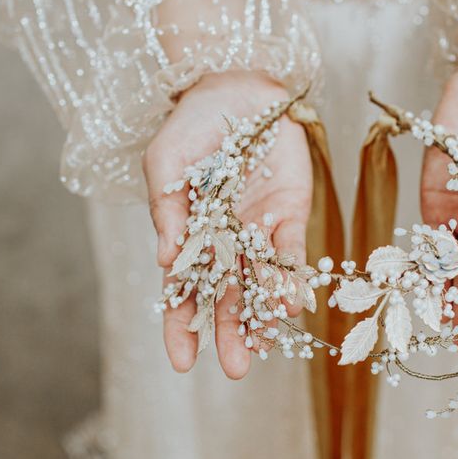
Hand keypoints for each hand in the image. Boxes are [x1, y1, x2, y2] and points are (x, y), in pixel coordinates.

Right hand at [143, 71, 312, 378]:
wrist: (239, 89)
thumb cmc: (192, 124)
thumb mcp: (165, 163)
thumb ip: (166, 209)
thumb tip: (165, 258)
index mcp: (189, 234)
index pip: (183, 290)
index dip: (181, 326)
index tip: (182, 362)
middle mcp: (225, 241)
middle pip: (226, 296)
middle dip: (229, 332)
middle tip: (236, 369)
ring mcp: (258, 231)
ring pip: (261, 283)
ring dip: (263, 315)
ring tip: (265, 346)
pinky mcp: (291, 215)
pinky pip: (291, 253)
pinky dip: (291, 278)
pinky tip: (292, 303)